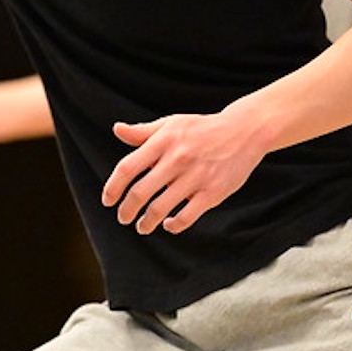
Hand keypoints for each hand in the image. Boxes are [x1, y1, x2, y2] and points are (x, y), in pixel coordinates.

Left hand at [101, 108, 268, 234]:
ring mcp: (195, 177)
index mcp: (163, 141)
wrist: (244, 132)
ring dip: (146, 222)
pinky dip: (173, 225)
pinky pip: (186, 217)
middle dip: (127, 210)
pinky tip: (169, 224)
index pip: (128, 168)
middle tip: (123, 218)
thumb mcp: (172, 123)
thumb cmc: (203, 128)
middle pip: (140, 192)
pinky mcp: (212, 193)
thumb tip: (117, 130)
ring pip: (160, 208)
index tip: (108, 201)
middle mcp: (177, 159)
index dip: (113, 187)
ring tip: (142, 226)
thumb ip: (143, 132)